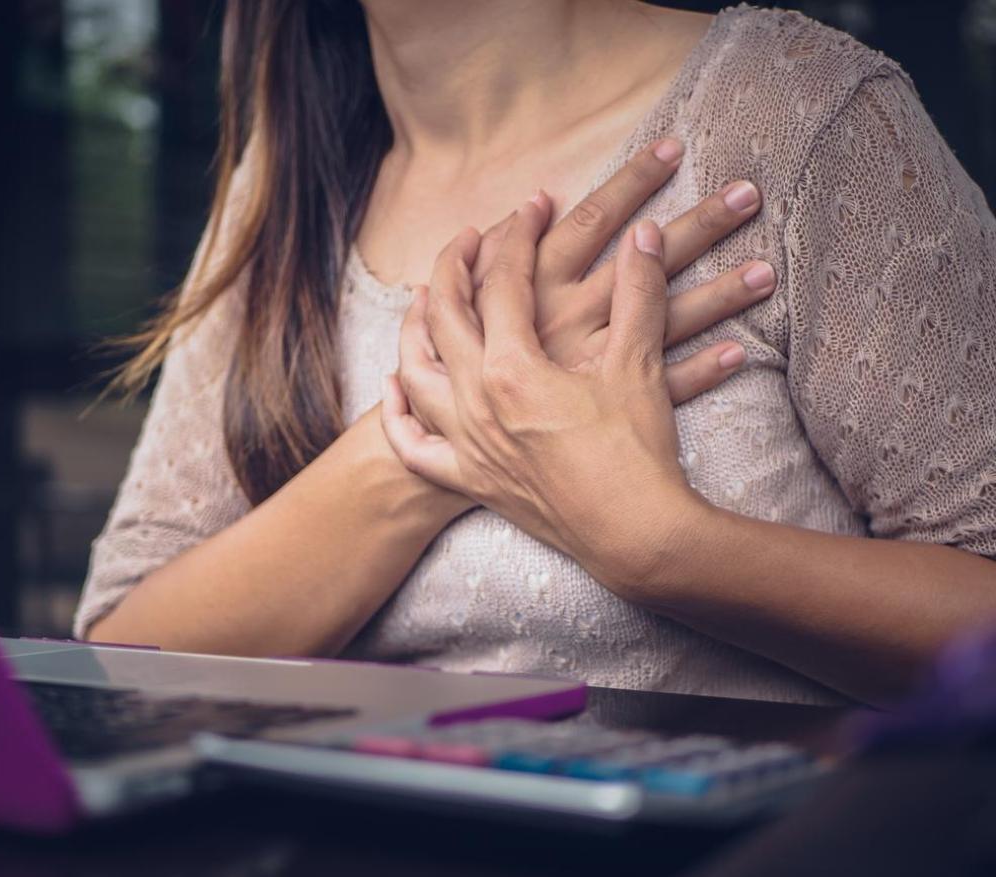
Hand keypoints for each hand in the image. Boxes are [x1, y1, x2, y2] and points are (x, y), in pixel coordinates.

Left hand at [380, 200, 710, 595]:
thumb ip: (639, 291)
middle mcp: (474, 402)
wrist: (635, 534)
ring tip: (426, 301)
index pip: (500, 282)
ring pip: (414, 373)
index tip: (532, 206)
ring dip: (415, 329)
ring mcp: (466, 443)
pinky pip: (415, 445)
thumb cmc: (638, 452)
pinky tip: (399, 388)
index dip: (517, 235)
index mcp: (512, 367)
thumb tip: (646, 232)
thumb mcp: (639, 364)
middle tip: (469, 238)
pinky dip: (400, 413)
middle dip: (452, 266)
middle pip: (442, 316)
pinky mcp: (470, 479)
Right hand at [471, 139, 772, 382]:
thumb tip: (525, 208)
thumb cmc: (457, 373)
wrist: (450, 452)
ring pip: (666, 322)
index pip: (590, 220)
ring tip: (767, 271)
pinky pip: (665, 388)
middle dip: (699, 223)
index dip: (631, 182)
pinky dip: (702, 371)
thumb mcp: (469, 304)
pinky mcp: (604, 408)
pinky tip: (741, 352)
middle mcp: (568, 319)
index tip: (672, 149)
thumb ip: (494, 258)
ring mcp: (592, 365)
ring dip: (719, 294)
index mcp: (533, 288)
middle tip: (747, 193)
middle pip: (646, 261)